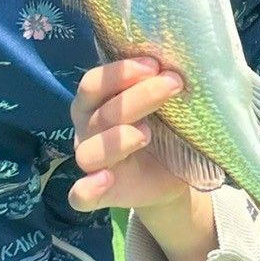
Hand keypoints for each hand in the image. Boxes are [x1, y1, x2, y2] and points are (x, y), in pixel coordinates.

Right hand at [70, 56, 193, 213]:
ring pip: (89, 152)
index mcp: (97, 102)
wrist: (171, 174)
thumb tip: (179, 65)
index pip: (94, 83)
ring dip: (116, 140)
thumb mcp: (165, 105)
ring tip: (146, 134)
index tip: (154, 64)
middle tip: (172, 84)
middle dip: (136, 97)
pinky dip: (87, 189)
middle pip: (100, 114)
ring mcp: (91, 163)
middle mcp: (88, 130)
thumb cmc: (163, 128)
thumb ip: (161, 86)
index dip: (119, 72)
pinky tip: (106, 179)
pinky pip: (80, 196)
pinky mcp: (99, 193)